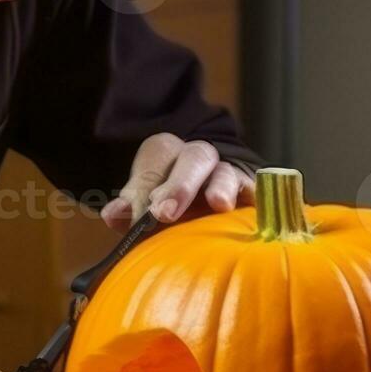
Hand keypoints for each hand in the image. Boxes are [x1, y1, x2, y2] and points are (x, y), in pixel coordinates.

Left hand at [99, 134, 255, 229]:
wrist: (203, 201)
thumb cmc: (165, 203)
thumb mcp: (142, 200)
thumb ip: (128, 206)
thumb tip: (113, 215)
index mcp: (168, 153)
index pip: (158, 157)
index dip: (147, 184)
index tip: (144, 213)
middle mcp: (199, 158)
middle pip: (194, 159)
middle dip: (180, 184)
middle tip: (164, 214)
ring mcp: (228, 175)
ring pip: (226, 172)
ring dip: (221, 186)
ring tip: (219, 204)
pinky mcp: (250, 195)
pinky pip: (256, 194)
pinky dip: (256, 202)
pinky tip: (255, 218)